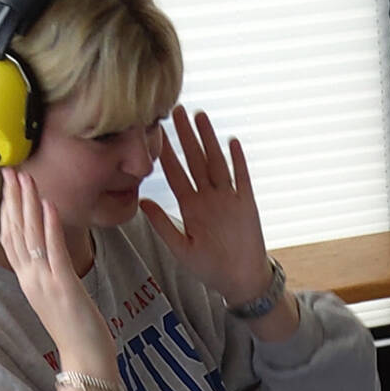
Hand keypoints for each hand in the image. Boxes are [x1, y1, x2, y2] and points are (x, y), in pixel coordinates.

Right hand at [0, 169, 115, 374]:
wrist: (86, 361)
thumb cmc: (78, 332)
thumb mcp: (57, 299)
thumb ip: (50, 276)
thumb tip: (52, 259)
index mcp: (28, 282)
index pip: (10, 239)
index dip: (7, 210)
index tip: (8, 187)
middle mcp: (31, 280)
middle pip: (15, 232)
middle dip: (12, 199)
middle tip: (10, 170)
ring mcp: (45, 283)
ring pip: (31, 236)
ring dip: (28, 204)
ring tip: (26, 178)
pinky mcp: (64, 287)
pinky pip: (54, 251)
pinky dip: (51, 226)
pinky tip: (49, 205)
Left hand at [141, 105, 273, 303]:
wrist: (241, 280)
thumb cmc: (210, 269)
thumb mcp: (181, 249)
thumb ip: (163, 225)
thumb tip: (142, 201)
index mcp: (190, 207)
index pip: (175, 173)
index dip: (165, 152)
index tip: (154, 131)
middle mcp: (208, 198)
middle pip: (195, 160)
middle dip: (185, 136)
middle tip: (175, 109)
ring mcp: (227, 198)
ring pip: (216, 162)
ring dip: (208, 139)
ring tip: (200, 116)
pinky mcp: (246, 203)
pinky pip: (241, 178)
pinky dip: (238, 160)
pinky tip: (232, 141)